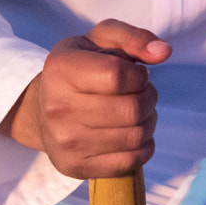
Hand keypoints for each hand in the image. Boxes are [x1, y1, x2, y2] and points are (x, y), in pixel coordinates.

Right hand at [0, 19, 169, 178]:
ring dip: (148, 121)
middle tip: (142, 94)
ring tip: (137, 112)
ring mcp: (66, 142)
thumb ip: (134, 38)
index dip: (139, 75)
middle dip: (149, 98)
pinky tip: (132, 133)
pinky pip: (131, 161)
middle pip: (131, 110)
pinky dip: (143, 146)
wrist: (41, 111)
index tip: (135, 74)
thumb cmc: (80, 69)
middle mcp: (58, 107)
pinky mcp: (77, 166)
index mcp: (61, 69)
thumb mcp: (100, 40)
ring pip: (135, 136)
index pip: (117, 75)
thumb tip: (164, 51)